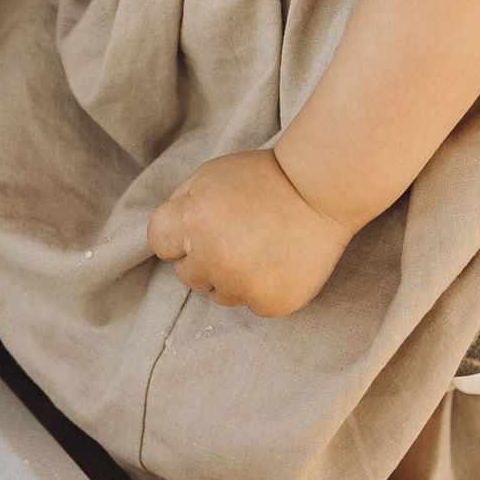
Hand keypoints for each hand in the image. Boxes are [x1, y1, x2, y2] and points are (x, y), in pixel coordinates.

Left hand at [147, 150, 355, 317]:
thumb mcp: (210, 175)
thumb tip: (170, 239)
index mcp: (192, 220)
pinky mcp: (269, 303)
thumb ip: (182, 205)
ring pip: (218, 295)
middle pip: (186, 274)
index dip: (177, 235)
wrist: (321, 191)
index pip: (159, 243)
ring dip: (230, 277)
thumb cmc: (263, 177)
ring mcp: (242, 285)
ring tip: (259, 248)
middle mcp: (212, 258)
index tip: (198, 227)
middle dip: (203, 258)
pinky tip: (276, 262)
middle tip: (236, 235)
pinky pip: (250, 304)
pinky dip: (260, 288)